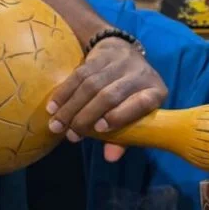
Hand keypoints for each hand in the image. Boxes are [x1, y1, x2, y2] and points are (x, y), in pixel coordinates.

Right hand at [46, 37, 167, 161]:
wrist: (124, 52)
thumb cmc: (132, 94)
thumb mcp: (136, 114)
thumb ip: (125, 137)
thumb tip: (110, 157)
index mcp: (155, 92)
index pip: (141, 103)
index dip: (120, 116)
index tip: (99, 129)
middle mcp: (140, 74)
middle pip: (110, 95)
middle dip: (86, 117)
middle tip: (71, 134)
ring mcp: (119, 62)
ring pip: (90, 84)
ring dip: (70, 107)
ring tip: (56, 125)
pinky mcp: (100, 55)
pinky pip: (78, 74)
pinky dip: (64, 92)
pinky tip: (53, 107)